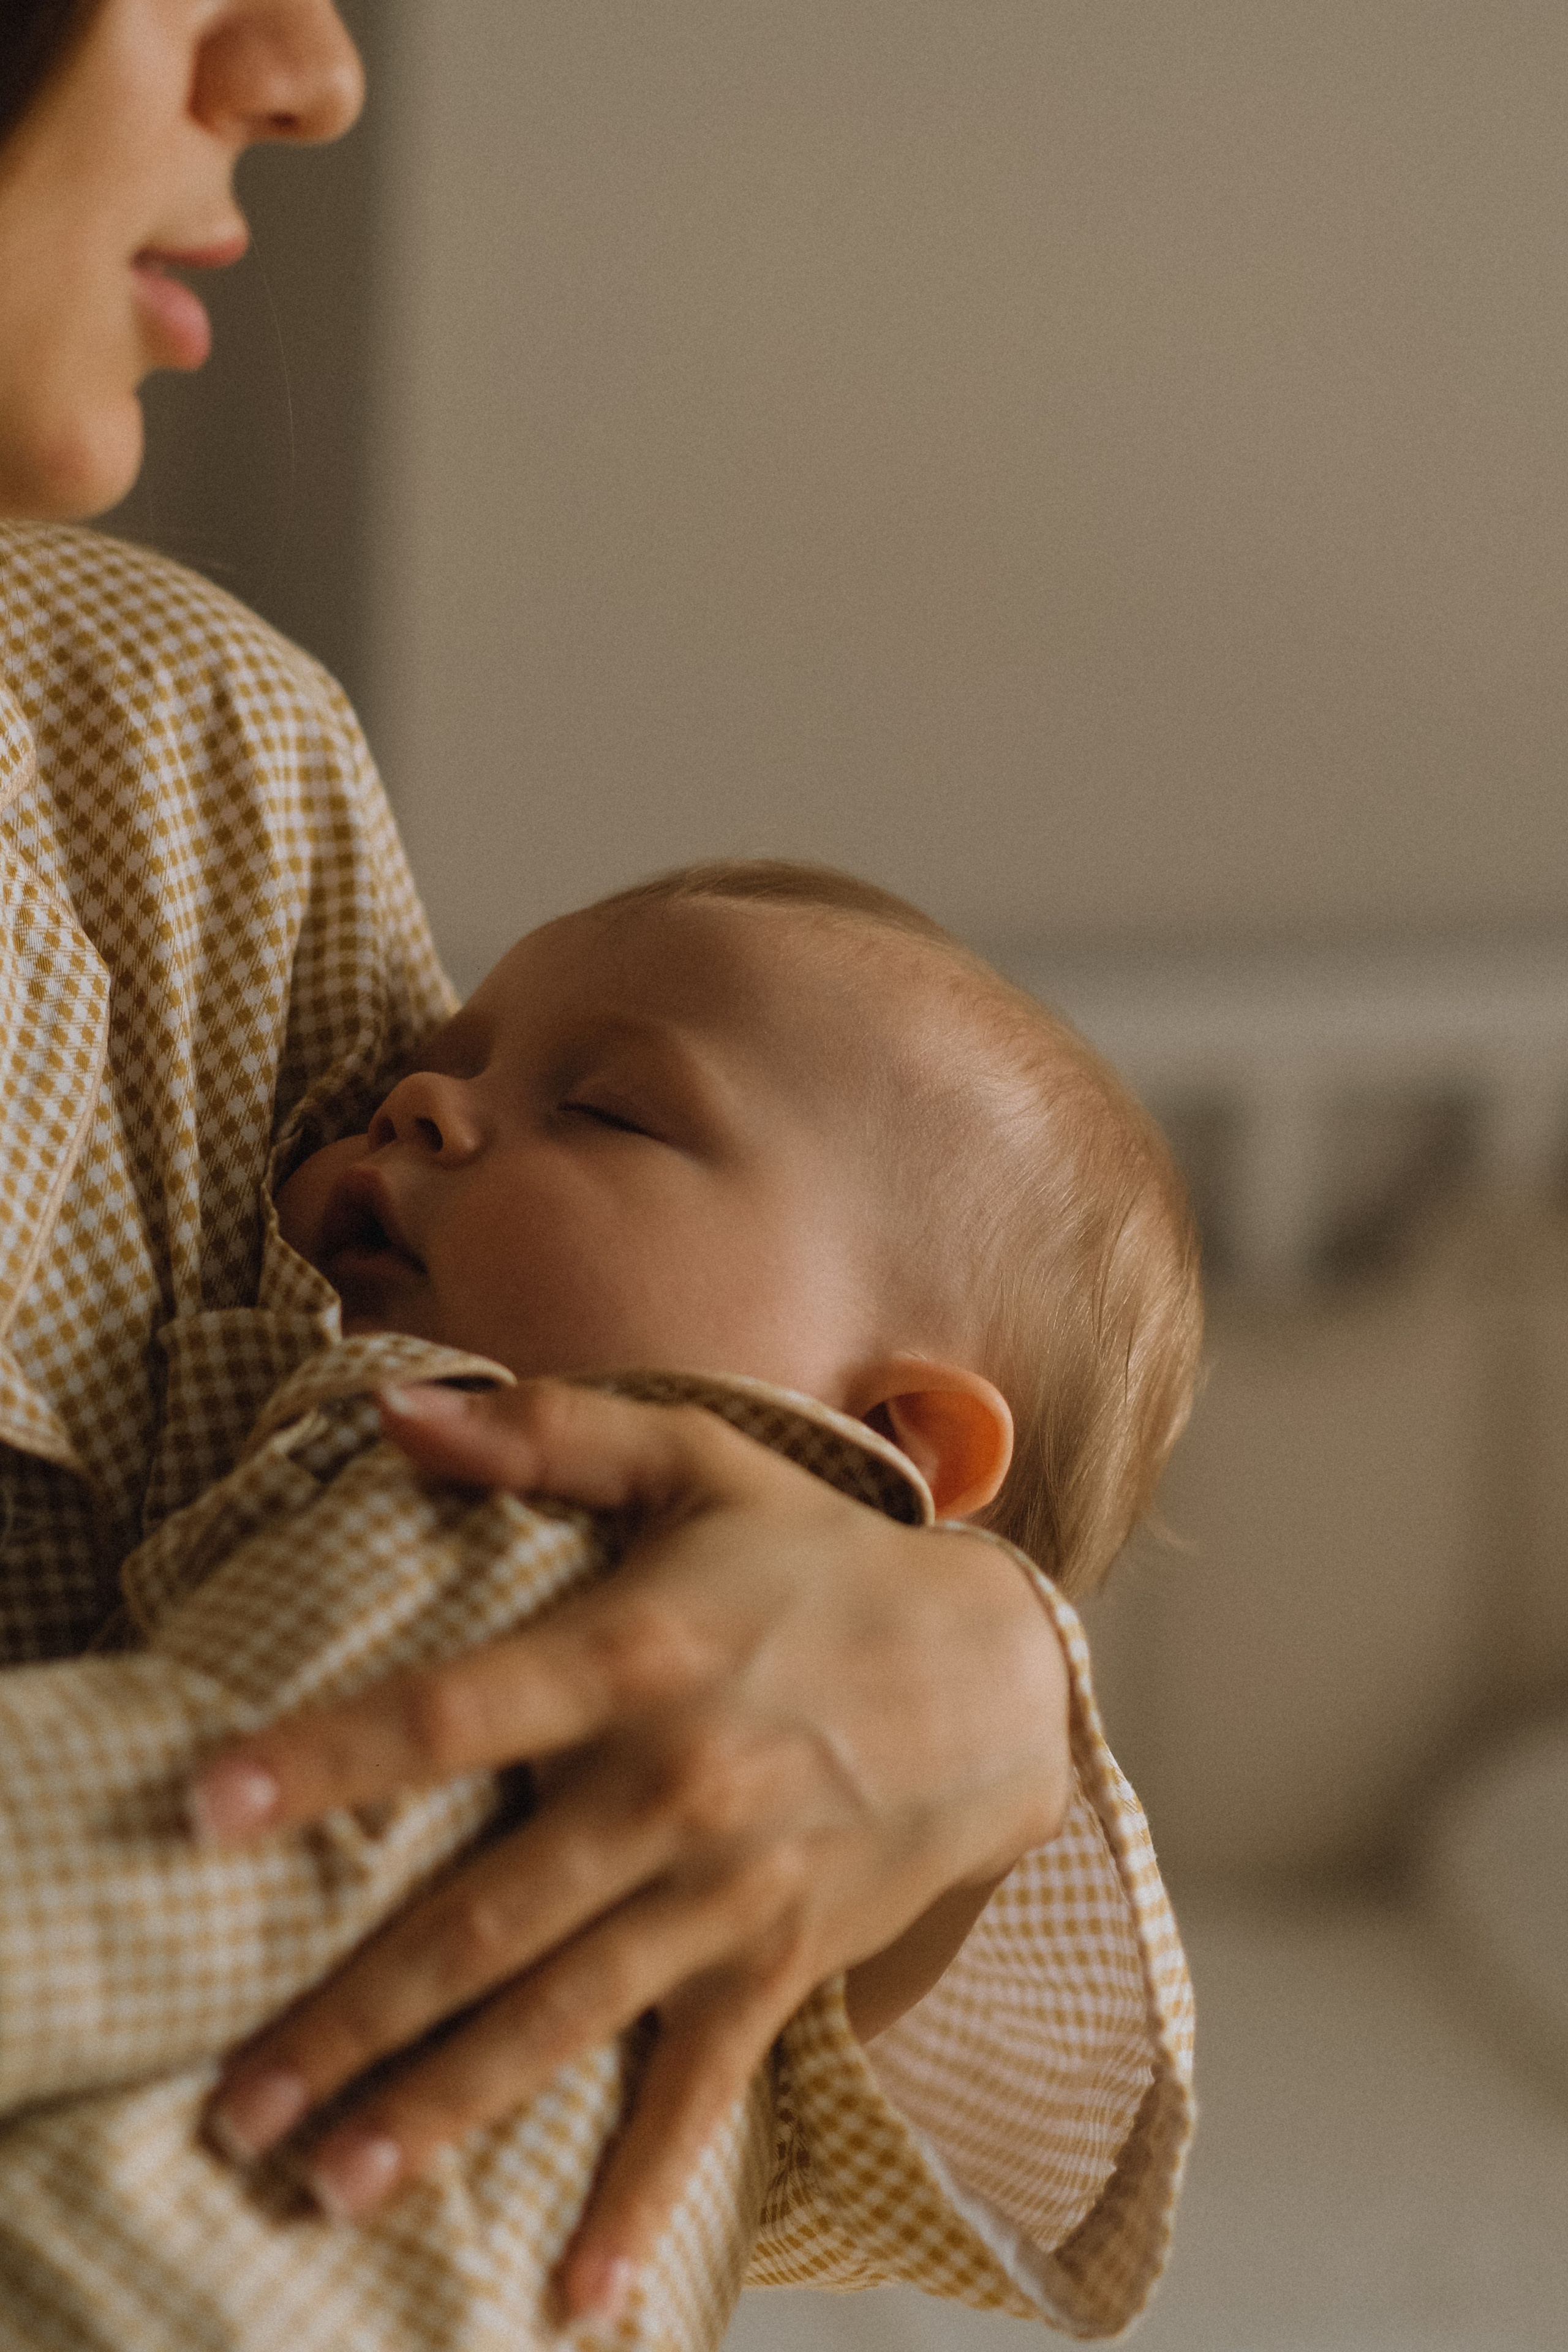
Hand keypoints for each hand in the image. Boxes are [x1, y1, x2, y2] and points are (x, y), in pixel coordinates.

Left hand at [192, 1380, 1071, 2324]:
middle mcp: (674, 1785)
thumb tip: (390, 1410)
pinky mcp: (780, 1962)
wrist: (998, 1674)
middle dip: (355, 2012)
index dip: (330, 1759)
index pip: (454, 1711)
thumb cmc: (820, 1558)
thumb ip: (548, 1434)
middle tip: (235, 2101)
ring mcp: (731, 1891)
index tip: (210, 1810)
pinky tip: (578, 2293)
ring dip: (446, 2106)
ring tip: (331, 2182)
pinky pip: (700, 2093)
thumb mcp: (699, 1463)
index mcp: (635, 1655)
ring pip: (566, 2016)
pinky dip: (642, 2195)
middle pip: (489, 1916)